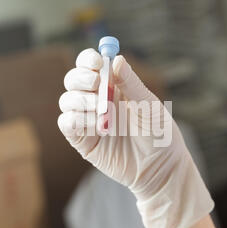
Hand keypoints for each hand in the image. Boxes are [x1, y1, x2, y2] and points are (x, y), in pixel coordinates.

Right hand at [58, 49, 213, 227]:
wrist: (159, 168)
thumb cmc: (159, 133)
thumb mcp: (149, 105)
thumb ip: (131, 83)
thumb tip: (116, 58)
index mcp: (113, 86)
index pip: (90, 65)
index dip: (88, 60)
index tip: (96, 62)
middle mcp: (97, 100)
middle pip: (73, 80)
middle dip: (80, 78)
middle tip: (96, 84)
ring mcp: (88, 120)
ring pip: (67, 101)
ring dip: (81, 101)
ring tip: (104, 111)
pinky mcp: (83, 141)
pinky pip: (67, 124)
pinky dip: (76, 120)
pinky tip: (98, 127)